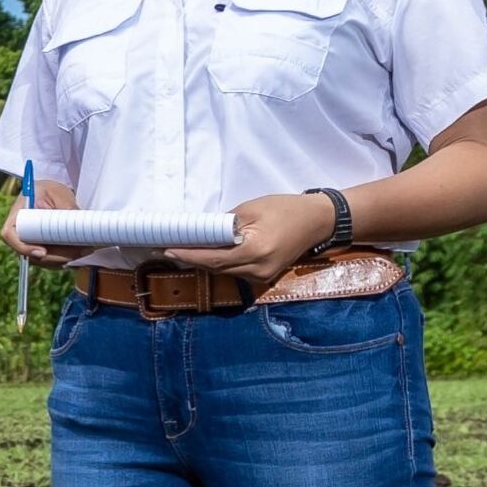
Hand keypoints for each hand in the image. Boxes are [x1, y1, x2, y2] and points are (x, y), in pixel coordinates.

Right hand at [3, 187, 96, 269]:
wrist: (50, 195)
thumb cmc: (49, 190)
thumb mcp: (58, 193)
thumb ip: (64, 208)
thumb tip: (76, 223)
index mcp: (16, 216)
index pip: (10, 236)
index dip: (24, 247)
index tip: (42, 252)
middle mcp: (19, 234)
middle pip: (31, 254)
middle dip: (57, 256)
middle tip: (79, 250)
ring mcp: (29, 245)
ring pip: (45, 260)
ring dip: (66, 258)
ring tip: (87, 248)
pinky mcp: (41, 251)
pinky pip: (53, 260)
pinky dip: (68, 257)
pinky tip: (83, 249)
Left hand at [164, 192, 337, 286]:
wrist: (318, 221)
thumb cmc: (285, 209)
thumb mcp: (251, 209)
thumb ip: (225, 224)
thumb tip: (202, 232)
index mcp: (256, 251)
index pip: (214, 258)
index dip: (189, 255)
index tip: (168, 249)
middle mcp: (258, 270)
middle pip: (216, 268)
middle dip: (192, 258)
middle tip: (168, 248)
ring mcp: (262, 277)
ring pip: (225, 272)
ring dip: (204, 262)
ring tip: (182, 250)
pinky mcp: (264, 277)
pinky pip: (236, 272)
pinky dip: (220, 263)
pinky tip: (207, 253)